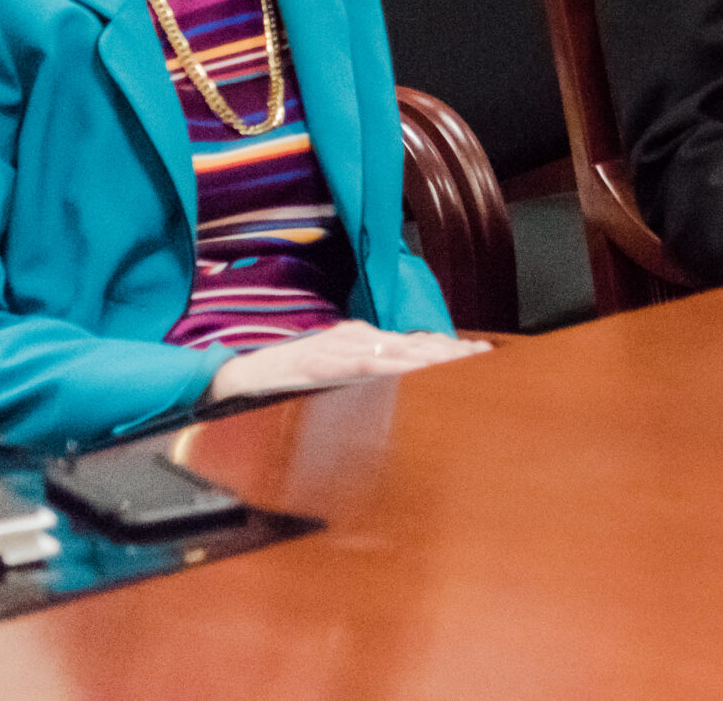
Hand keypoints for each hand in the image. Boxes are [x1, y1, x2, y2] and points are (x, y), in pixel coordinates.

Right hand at [204, 321, 489, 401]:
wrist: (238, 379)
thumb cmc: (293, 380)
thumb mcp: (342, 378)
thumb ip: (372, 379)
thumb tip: (409, 386)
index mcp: (364, 341)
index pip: (416, 344)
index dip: (450, 349)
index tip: (484, 353)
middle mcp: (355, 337)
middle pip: (412, 344)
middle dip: (449, 351)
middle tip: (483, 356)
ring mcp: (334, 347)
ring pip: (388, 351)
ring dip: (424, 356)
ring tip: (455, 361)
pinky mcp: (313, 362)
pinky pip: (350, 364)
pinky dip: (377, 366)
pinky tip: (397, 369)